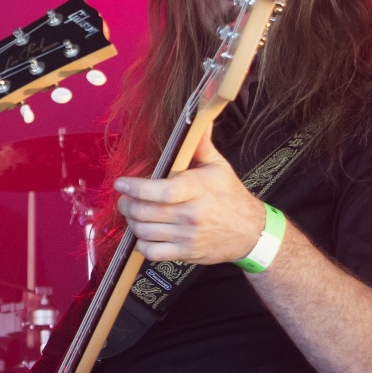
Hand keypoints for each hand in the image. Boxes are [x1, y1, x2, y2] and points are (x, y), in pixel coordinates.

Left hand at [113, 131, 266, 265]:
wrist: (250, 231)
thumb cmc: (230, 196)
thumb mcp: (218, 166)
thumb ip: (201, 145)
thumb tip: (198, 120)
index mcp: (197, 189)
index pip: (162, 191)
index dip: (136, 188)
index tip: (121, 183)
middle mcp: (192, 214)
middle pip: (146, 212)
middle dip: (127, 204)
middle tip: (124, 198)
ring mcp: (188, 236)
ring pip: (145, 232)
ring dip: (131, 222)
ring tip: (132, 213)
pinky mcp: (186, 253)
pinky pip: (152, 252)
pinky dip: (141, 244)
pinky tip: (144, 233)